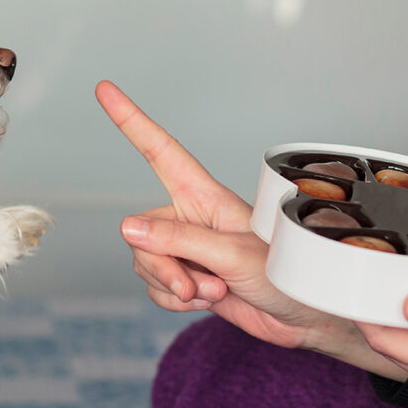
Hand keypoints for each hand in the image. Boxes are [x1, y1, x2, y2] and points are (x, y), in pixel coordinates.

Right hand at [96, 80, 407, 378]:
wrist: (302, 318)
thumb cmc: (285, 274)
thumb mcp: (232, 255)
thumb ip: (178, 241)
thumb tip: (127, 227)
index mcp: (204, 196)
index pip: (160, 151)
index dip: (131, 121)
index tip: (105, 89)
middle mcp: (190, 218)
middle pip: (140, 233)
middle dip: (161, 266)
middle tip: (195, 285)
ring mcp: (186, 250)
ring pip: (145, 263)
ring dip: (173, 287)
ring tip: (214, 291)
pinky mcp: (186, 278)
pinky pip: (155, 288)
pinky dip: (174, 302)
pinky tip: (206, 302)